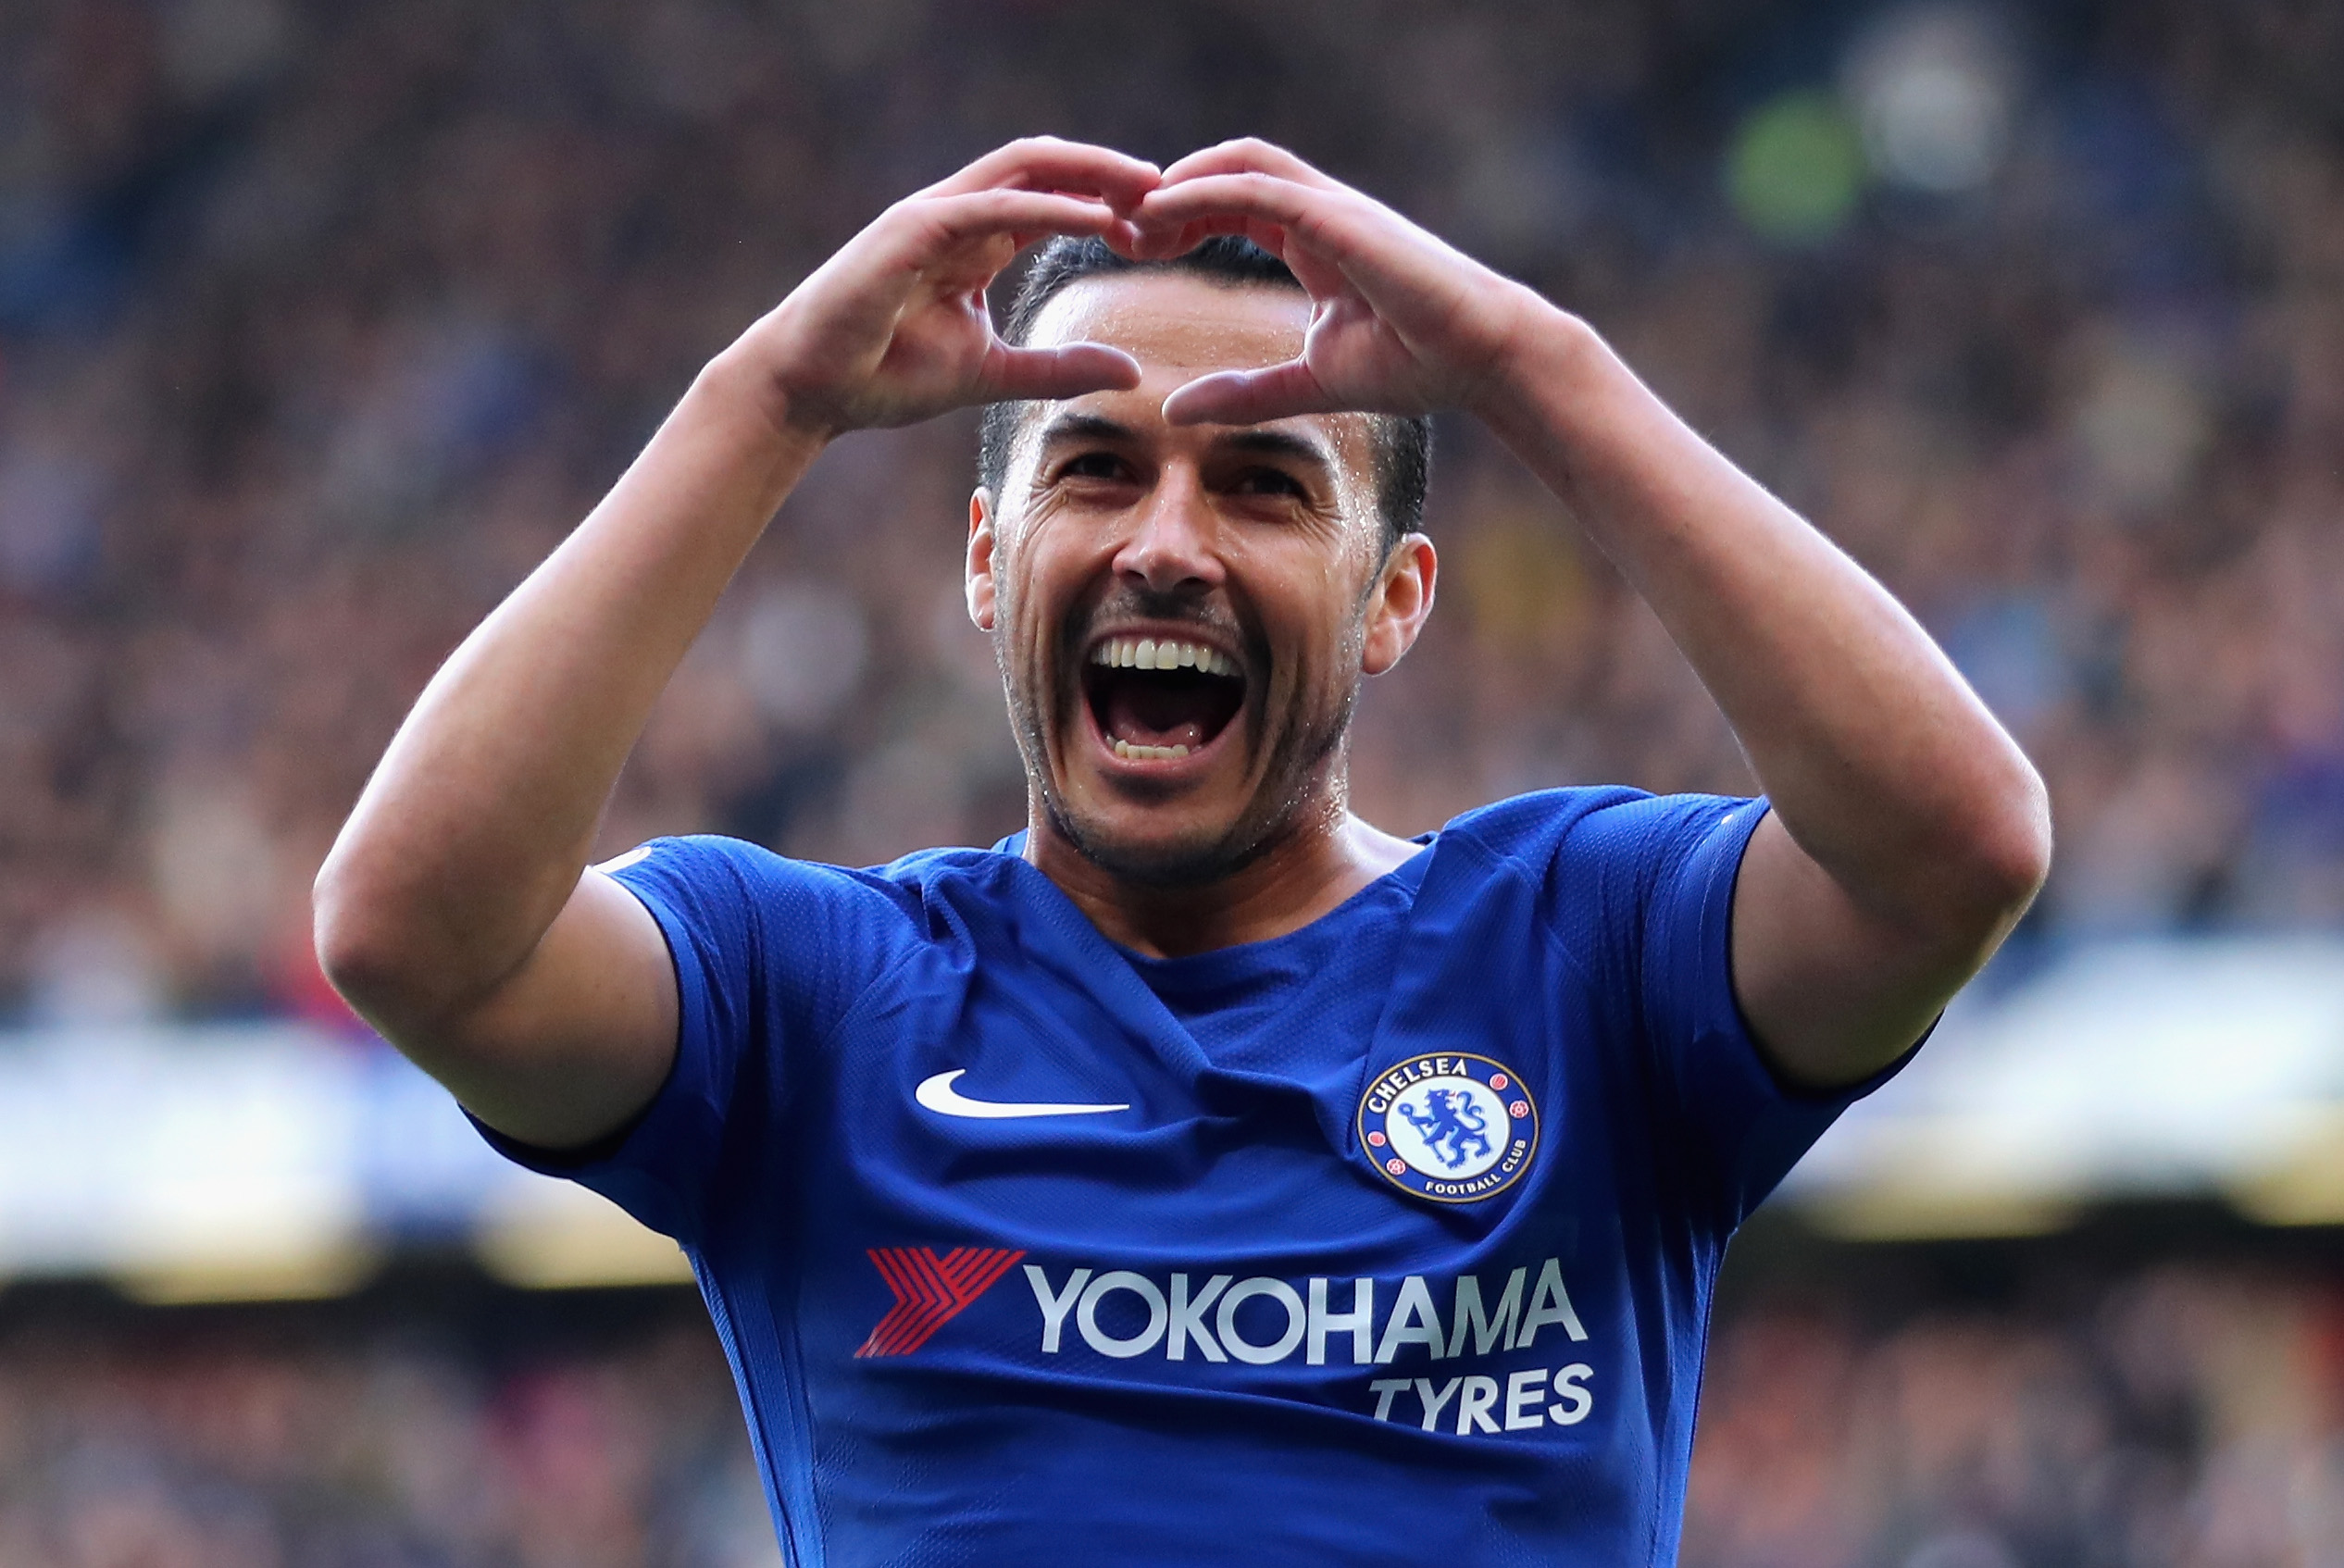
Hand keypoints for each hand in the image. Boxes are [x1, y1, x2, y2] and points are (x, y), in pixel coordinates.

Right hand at [730, 138, 1160, 440]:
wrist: (812, 390)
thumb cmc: (885, 377)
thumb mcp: (993, 374)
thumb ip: (1059, 368)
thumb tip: (1130, 369)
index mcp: (976, 240)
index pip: (1053, 199)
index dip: (1110, 201)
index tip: (1165, 223)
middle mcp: (959, 215)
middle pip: (1047, 167)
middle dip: (1111, 170)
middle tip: (1173, 189)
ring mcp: (934, 214)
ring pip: (1025, 168)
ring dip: (1091, 174)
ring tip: (1148, 190)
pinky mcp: (914, 228)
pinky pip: (994, 205)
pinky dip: (1050, 207)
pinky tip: (1099, 219)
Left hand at [1130, 140, 1547, 425]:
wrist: (1482, 358)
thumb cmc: (1417, 364)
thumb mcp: (1310, 382)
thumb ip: (1246, 393)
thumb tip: (1175, 412)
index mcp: (1312, 239)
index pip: (1231, 203)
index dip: (1178, 215)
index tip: (1133, 246)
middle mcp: (1319, 212)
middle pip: (1227, 170)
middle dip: (1167, 188)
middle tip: (1116, 225)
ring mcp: (1333, 208)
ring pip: (1240, 163)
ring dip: (1179, 180)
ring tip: (1131, 215)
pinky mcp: (1342, 218)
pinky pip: (1261, 188)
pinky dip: (1207, 190)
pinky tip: (1164, 209)